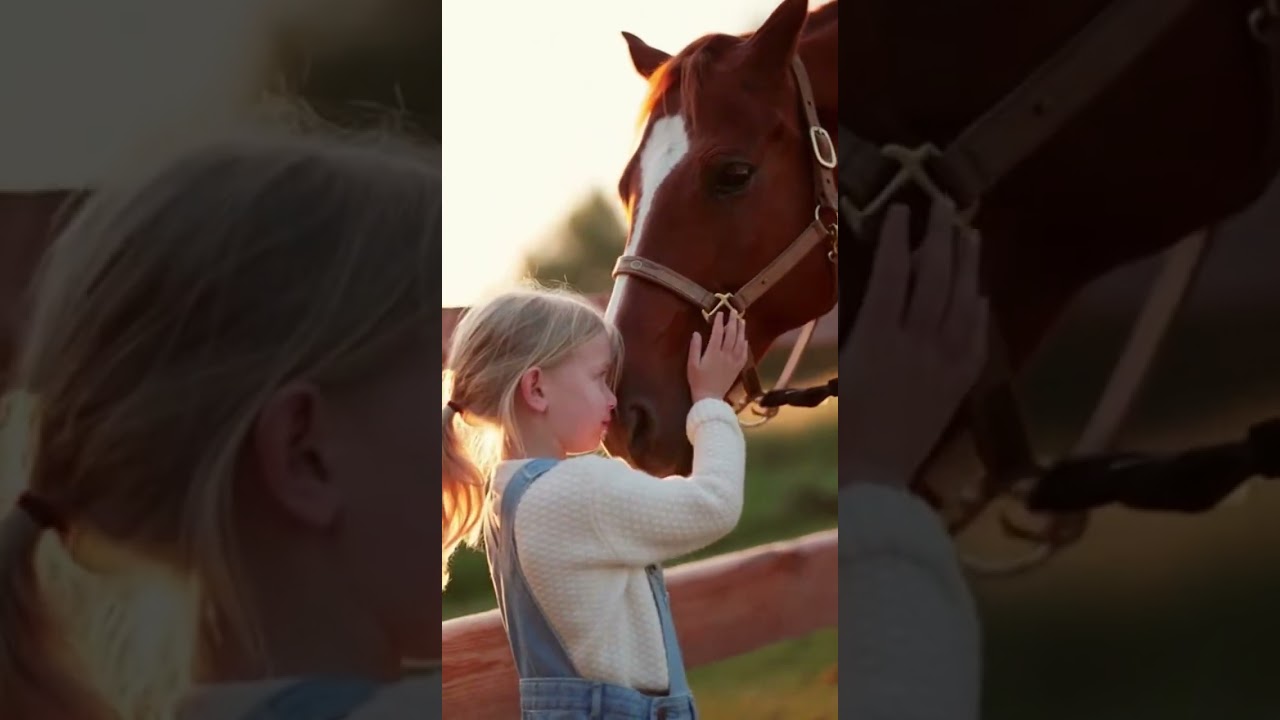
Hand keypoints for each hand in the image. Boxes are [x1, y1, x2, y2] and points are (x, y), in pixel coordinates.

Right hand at [687, 312, 749, 402]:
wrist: (710, 398)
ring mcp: (734, 361)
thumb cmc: (698, 381)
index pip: (718, 333)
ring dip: (741, 330)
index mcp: (713, 352)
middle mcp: (726, 355)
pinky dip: (745, 345)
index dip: (719, 322)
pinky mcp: (737, 368)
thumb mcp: (692, 364)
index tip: (720, 313)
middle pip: (732, 335)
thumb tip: (697, 333)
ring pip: (740, 342)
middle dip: (733, 322)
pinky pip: (744, 354)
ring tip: (741, 321)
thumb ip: (695, 348)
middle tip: (734, 312)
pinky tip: (745, 339)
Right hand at [840, 200, 989, 487]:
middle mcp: (916, 343)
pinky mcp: (962, 381)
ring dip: (966, 263)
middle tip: (944, 206)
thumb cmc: (848, 420)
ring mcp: (945, 361)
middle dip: (940, 237)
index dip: (899, 236)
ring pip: (962, 299)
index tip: (901, 209)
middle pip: (934, 277)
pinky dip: (978, 309)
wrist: (876, 470)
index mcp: (878, 337)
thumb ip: (863, 323)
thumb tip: (881, 283)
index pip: (893, 272)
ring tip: (969, 233)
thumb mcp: (845, 364)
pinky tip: (978, 291)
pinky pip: (977, 336)